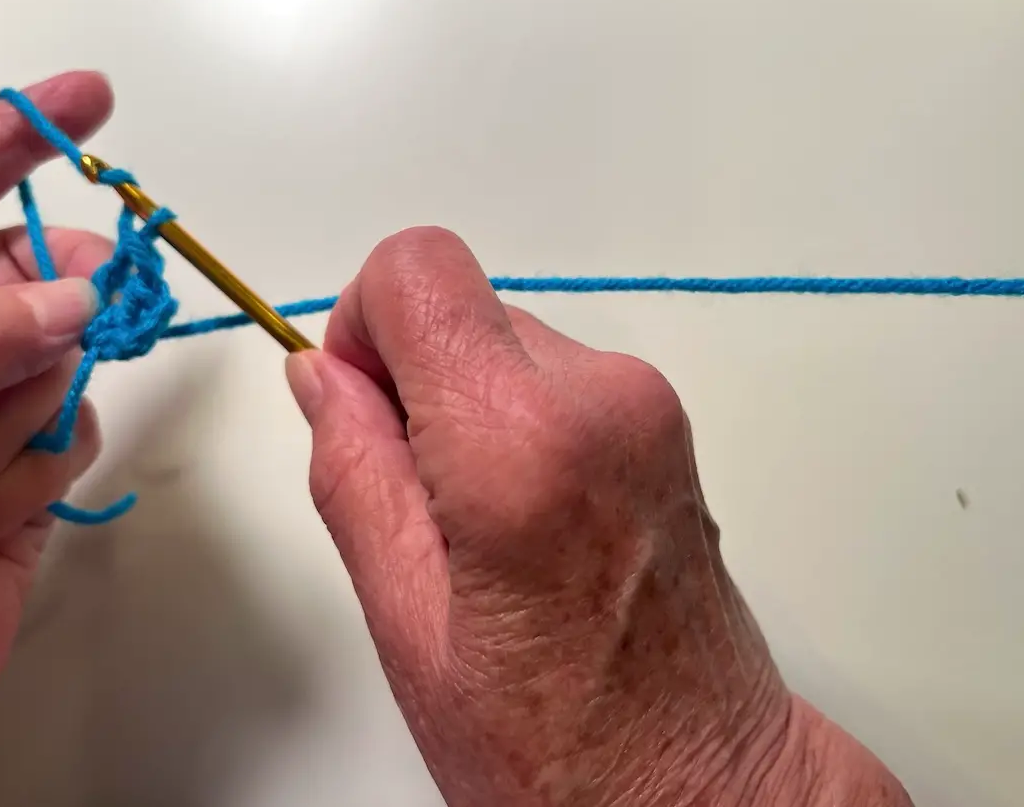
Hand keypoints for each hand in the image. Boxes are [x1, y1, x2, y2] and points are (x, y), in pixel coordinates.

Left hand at [0, 72, 113, 804]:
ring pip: (56, 357)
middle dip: (56, 285)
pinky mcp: (16, 481)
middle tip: (108, 281)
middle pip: (13, 275)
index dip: (1, 140)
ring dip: (27, 408)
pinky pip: (71, 430)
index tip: (84, 101)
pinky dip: (43, 465)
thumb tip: (71, 291)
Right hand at [286, 228, 911, 806]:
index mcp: (521, 444)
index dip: (364, 324)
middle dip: (413, 380)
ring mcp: (647, 404)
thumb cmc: (558, 746)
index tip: (363, 409)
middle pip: (460, 305)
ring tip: (482, 531)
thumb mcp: (410, 625)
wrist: (703, 782)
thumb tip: (320, 374)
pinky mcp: (664, 422)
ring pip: (504, 342)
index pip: (417, 268)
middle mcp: (601, 397)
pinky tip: (525, 522)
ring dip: (467, 409)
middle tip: (421, 503)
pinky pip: (553, 377)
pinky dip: (516, 423)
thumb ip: (354, 475)